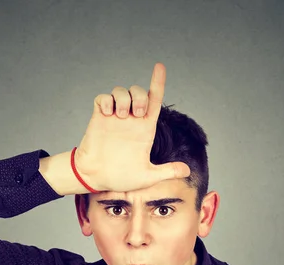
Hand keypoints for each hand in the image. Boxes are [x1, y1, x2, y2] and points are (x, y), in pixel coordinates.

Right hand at [73, 62, 190, 192]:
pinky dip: (106, 101)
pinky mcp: (99, 118)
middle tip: (138, 113)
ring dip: (123, 98)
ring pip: (121, 91)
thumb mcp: (147, 176)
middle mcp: (131, 119)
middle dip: (140, 95)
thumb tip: (188, 170)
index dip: (158, 82)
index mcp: (145, 128)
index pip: (155, 100)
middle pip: (139, 91)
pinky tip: (107, 114)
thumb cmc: (121, 176)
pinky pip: (103, 98)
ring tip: (121, 116)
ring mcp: (114, 117)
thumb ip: (167, 172)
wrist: (96, 178)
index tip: (159, 67)